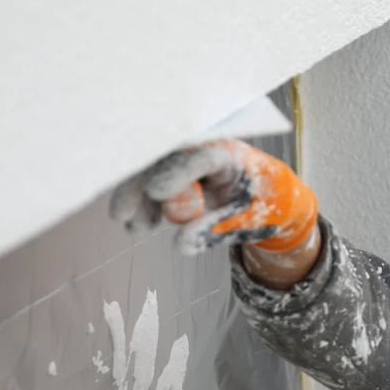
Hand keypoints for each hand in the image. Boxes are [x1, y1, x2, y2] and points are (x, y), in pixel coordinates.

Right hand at [110, 140, 318, 255]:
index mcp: (231, 155)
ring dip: (136, 194)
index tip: (156, 192)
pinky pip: (150, 176)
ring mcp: (188, 153)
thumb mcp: (244, 222)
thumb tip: (180, 243)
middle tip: (122, 214)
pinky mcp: (176, 165)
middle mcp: (205, 146)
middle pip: (166, 157)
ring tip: (136, 227)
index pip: (203, 158)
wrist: (266, 191)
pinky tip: (139, 222)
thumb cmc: (261, 202)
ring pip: (152, 166)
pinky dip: (141, 198)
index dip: (178, 172)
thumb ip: (214, 230)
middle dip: (140, 184)